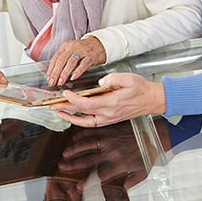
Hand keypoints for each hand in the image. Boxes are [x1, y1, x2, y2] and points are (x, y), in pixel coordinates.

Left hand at [45, 35, 106, 86]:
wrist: (99, 44)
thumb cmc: (83, 51)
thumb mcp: (71, 52)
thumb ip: (63, 60)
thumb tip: (53, 75)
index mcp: (66, 46)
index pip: (55, 58)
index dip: (51, 69)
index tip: (48, 79)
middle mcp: (73, 47)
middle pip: (61, 60)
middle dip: (55, 73)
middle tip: (52, 83)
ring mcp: (82, 51)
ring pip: (71, 62)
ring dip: (65, 73)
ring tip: (61, 82)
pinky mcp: (91, 56)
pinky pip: (83, 64)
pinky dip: (77, 71)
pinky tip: (73, 78)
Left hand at [51, 73, 165, 126]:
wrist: (151, 100)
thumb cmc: (140, 88)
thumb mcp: (128, 78)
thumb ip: (113, 79)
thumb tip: (100, 82)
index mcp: (111, 103)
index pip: (86, 104)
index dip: (73, 100)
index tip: (63, 93)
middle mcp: (108, 114)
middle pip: (81, 113)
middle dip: (65, 108)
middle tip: (51, 105)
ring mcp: (108, 119)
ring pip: (84, 121)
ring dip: (70, 117)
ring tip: (58, 112)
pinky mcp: (109, 119)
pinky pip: (91, 122)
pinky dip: (80, 120)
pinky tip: (73, 116)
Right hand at [58, 123, 149, 189]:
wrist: (154, 133)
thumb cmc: (148, 153)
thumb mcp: (142, 173)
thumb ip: (130, 182)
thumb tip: (122, 189)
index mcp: (118, 165)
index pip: (98, 176)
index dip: (87, 182)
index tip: (77, 186)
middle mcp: (111, 152)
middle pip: (88, 160)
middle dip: (74, 165)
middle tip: (63, 167)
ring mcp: (110, 139)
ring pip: (88, 144)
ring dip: (75, 149)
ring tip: (65, 153)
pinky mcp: (110, 129)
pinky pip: (94, 131)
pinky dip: (83, 133)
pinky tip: (75, 137)